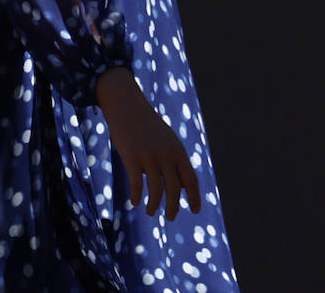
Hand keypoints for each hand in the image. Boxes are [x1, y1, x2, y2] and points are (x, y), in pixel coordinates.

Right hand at [96, 67, 201, 220]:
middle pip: (175, 188)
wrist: (129, 108)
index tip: (195, 211)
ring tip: (151, 212)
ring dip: (155, 205)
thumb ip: (175, 163)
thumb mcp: (167, 143)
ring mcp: (150, 157)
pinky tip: (135, 202)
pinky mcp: (132, 158)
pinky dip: (137, 195)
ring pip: (156, 189)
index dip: (194, 196)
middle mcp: (167, 155)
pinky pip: (137, 184)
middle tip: (171, 218)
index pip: (191, 179)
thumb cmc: (148, 129)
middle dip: (174, 206)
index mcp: (179, 151)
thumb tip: (181, 187)